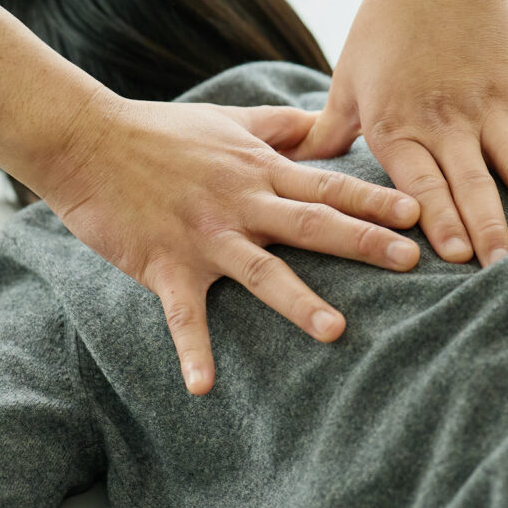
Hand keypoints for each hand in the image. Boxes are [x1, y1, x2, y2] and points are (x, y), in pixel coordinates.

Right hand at [38, 94, 422, 394]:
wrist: (87, 140)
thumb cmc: (160, 130)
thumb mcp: (229, 119)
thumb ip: (281, 125)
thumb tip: (325, 123)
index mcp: (259, 171)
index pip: (327, 186)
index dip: (374, 199)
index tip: (419, 212)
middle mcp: (240, 203)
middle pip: (312, 224)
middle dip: (363, 243)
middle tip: (411, 261)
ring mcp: (204, 237)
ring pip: (261, 272)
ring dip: (298, 301)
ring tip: (336, 331)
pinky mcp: (164, 265)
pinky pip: (183, 315)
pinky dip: (193, 350)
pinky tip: (204, 388)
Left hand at [293, 0, 507, 265]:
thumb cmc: (383, 23)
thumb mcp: (346, 80)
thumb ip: (325, 131)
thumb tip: (292, 169)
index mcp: (398, 126)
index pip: (419, 183)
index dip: (438, 220)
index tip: (454, 260)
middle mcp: (446, 123)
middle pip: (472, 185)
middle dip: (490, 232)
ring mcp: (491, 107)